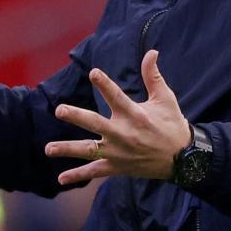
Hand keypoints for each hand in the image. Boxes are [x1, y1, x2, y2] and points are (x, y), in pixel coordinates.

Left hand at [45, 49, 190, 185]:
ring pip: (89, 151)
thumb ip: (153, 76)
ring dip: (68, 149)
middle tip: (59, 110)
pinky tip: (61, 178)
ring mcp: (118, 152)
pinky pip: (95, 172)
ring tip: (48, 149)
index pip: (117, 97)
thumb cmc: (173, 125)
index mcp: (135, 115)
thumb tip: (152, 52)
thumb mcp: (166, 98)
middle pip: (95, 124)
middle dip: (76, 116)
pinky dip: (78, 175)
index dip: (105, 84)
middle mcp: (124, 134)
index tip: (94, 73)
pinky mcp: (118, 167)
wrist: (183, 159)